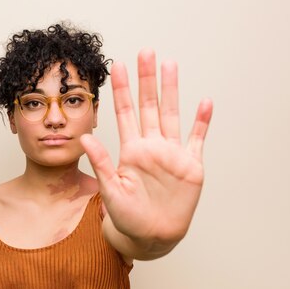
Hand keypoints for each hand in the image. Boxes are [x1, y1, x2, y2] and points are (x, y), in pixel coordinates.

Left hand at [80, 49, 212, 248]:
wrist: (150, 236)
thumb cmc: (126, 217)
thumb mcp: (110, 189)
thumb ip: (101, 162)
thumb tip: (84, 137)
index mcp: (130, 150)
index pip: (124, 113)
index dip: (121, 90)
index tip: (116, 66)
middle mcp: (151, 146)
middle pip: (149, 106)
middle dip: (147, 80)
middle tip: (146, 52)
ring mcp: (171, 154)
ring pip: (172, 114)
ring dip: (172, 90)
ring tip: (170, 65)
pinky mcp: (190, 166)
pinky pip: (197, 139)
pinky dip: (201, 122)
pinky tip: (205, 102)